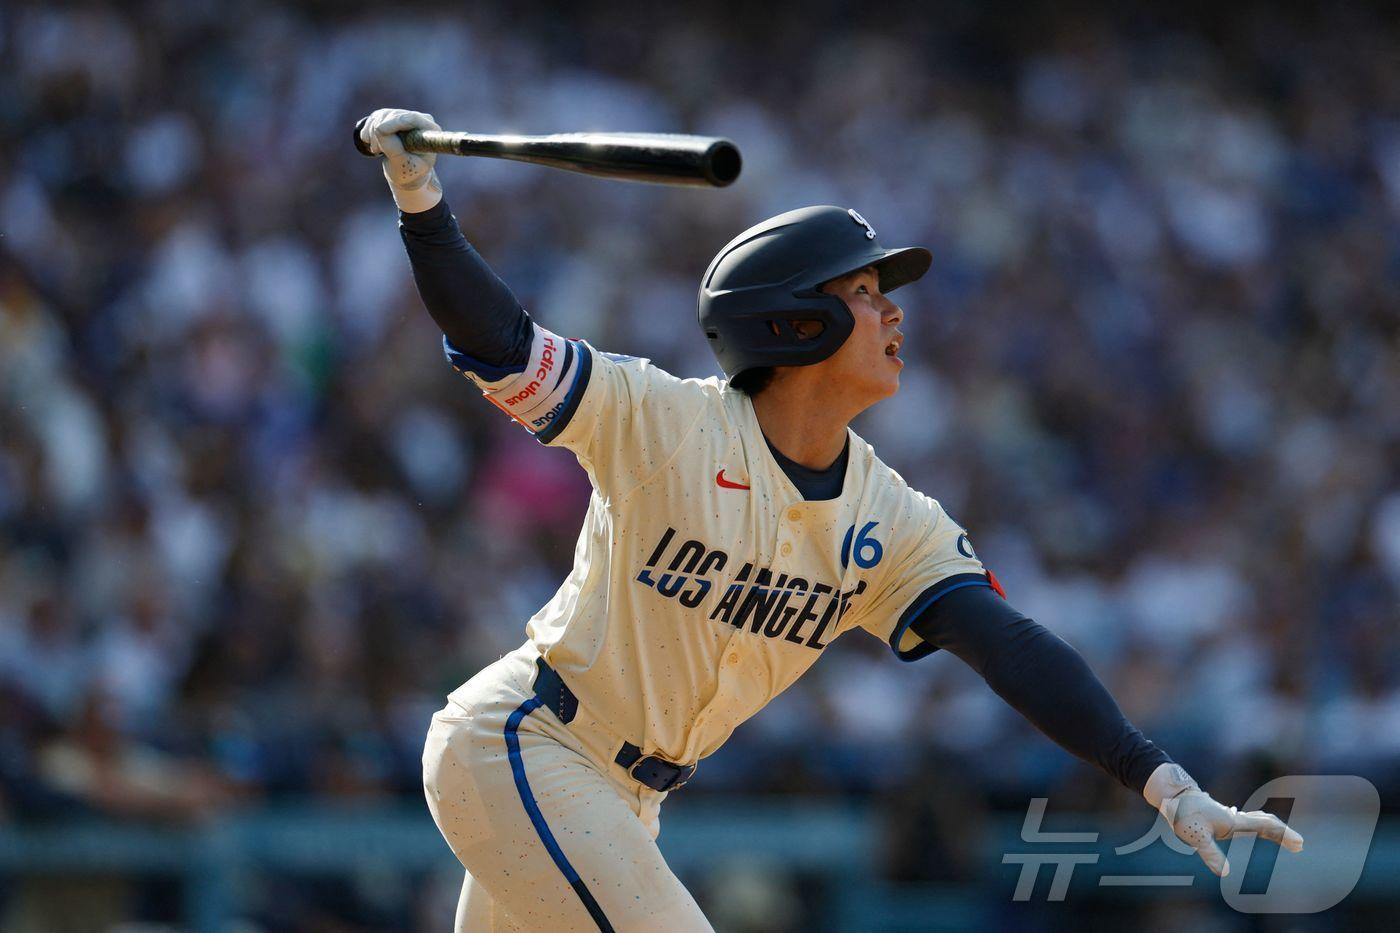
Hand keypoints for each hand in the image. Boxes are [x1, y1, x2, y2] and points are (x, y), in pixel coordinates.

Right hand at [358, 108, 442, 211]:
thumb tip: (379, 128)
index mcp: (431, 131)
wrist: (406, 173)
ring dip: (373, 132)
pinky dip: (369, 129)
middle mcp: (421, 119)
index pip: (412, 118)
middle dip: (380, 132)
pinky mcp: (394, 116)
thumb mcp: (402, 165)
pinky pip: (377, 116)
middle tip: (375, 150)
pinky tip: (371, 141)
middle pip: (394, 116)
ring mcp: (407, 116)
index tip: (379, 130)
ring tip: (376, 150)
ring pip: (383, 115)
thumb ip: (392, 147)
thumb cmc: (409, 171)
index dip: (395, 121)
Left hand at [1147, 764, 1303, 875]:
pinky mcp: (1221, 815)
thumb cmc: (1183, 814)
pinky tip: (1255, 824)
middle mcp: (1234, 818)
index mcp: (1234, 823)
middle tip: (1300, 845)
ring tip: (1284, 836)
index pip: (1265, 828)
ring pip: (1257, 820)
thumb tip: (1224, 873)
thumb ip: (1210, 854)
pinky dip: (1258, 823)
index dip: (1283, 836)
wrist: (1173, 794)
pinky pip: (1246, 819)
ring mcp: (1228, 815)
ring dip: (1272, 828)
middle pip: (1265, 823)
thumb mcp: (1196, 837)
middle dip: (1283, 834)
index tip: (1300, 844)